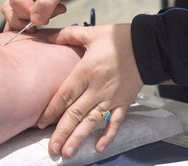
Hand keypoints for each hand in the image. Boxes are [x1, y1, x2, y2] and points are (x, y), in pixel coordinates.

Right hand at [1, 0, 89, 30]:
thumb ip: (46, 3)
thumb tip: (35, 21)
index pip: (15, 1)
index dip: (28, 12)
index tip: (45, 15)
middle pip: (12, 10)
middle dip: (29, 18)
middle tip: (47, 19)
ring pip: (19, 16)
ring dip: (35, 20)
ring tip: (53, 15)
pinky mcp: (34, 3)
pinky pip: (29, 16)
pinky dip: (38, 21)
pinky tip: (51, 17)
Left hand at [36, 24, 143, 157]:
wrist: (147, 46)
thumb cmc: (117, 39)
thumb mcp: (92, 33)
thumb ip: (69, 35)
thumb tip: (49, 37)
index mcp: (86, 71)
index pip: (65, 95)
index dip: (51, 110)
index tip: (40, 123)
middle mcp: (97, 88)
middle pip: (76, 113)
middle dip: (62, 132)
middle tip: (52, 149)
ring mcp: (112, 98)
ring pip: (92, 121)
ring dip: (79, 138)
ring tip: (67, 153)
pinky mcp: (124, 102)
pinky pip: (116, 122)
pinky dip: (108, 136)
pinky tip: (98, 148)